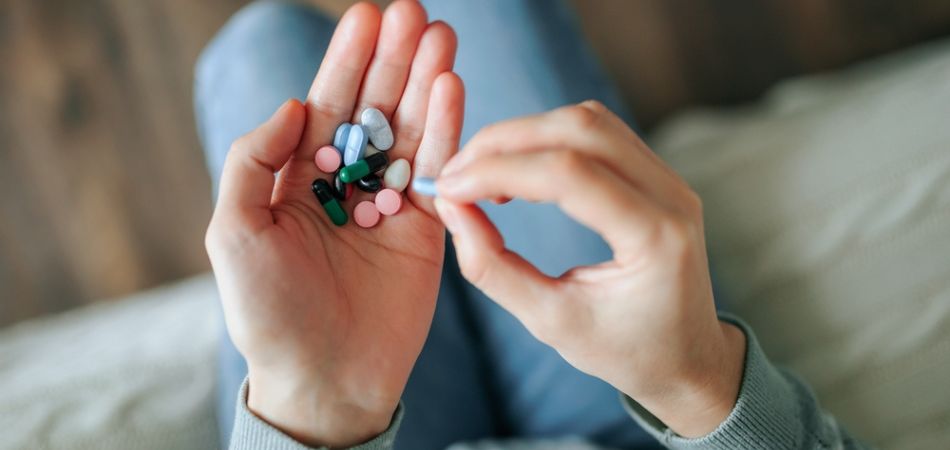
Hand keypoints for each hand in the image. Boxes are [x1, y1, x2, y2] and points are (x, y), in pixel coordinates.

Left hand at [205, 2, 462, 446]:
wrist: (322, 379)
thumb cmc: (266, 311)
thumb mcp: (236, 231)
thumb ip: (254, 162)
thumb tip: (295, 104)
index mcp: (299, 178)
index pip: (327, 105)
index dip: (347, 60)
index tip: (368, 15)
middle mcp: (347, 184)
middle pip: (375, 109)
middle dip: (394, 60)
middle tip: (415, 12)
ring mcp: (391, 205)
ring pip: (411, 133)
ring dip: (427, 84)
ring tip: (442, 37)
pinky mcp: (428, 231)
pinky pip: (439, 175)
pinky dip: (448, 133)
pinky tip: (453, 91)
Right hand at [433, 101, 745, 437]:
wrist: (688, 358)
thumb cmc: (624, 351)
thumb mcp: (550, 322)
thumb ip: (493, 267)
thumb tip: (450, 208)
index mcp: (656, 238)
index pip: (569, 174)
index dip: (499, 170)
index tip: (449, 188)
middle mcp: (673, 196)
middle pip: (580, 129)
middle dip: (505, 141)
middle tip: (455, 173)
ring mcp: (671, 179)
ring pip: (589, 120)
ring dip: (525, 134)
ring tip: (481, 173)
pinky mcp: (658, 174)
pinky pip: (599, 133)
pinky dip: (548, 139)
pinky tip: (516, 169)